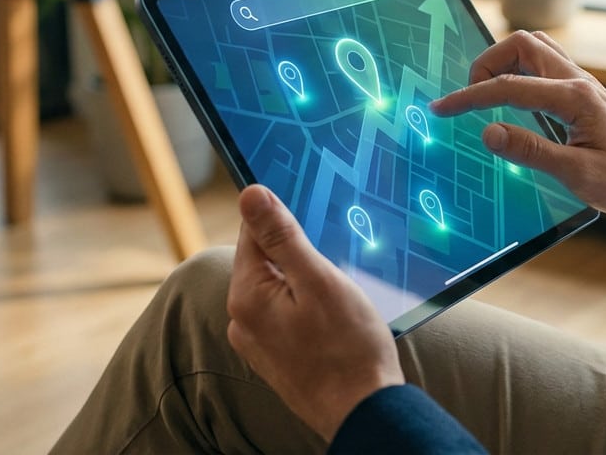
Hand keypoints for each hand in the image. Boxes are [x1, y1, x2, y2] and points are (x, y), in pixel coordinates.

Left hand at [226, 184, 404, 440]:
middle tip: (336, 270)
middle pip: (265, 261)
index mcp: (246, 295)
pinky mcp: (274, 356)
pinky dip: (307, 308)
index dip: (287, 223)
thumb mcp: (319, 281)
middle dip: (299, 256)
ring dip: (305, 283)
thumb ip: (282, 237)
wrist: (363, 412)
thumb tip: (249, 194)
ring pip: (278, 288)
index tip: (317, 227)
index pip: (253, 233)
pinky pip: (285, 314)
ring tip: (339, 301)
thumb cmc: (348, 348)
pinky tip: (333, 321)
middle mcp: (241, 319)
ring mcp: (256, 341)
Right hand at [431, 30, 605, 237]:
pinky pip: (545, 68)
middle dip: (488, 63)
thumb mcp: (577, 174)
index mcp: (575, 98)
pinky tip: (512, 101)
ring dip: (505, 64)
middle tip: (469, 96)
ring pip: (535, 50)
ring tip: (486, 96)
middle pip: (522, 44)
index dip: (470, 96)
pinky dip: (520, 74)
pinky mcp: (583, 95)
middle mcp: (579, 82)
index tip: (443, 108)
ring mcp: (582, 85)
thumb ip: (530, 150)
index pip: (509, 86)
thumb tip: (488, 132)